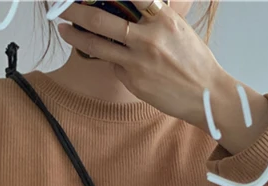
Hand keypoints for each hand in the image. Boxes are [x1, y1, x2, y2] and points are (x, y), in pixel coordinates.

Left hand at [57, 0, 226, 128]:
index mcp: (164, 18)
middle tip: (61, 4)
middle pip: (101, 19)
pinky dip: (109, 58)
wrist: (206, 95)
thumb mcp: (178, 29)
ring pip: (97, 44)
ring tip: (61, 28)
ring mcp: (138, 62)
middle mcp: (148, 38)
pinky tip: (105, 54)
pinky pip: (113, 65)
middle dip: (75, 10)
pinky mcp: (133, 81)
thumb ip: (153, 18)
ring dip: (74, 34)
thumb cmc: (195, 62)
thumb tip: (127, 9)